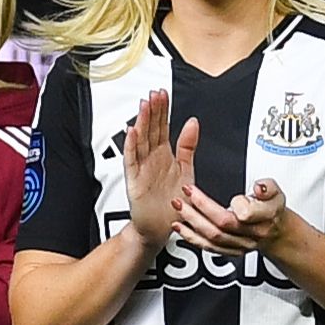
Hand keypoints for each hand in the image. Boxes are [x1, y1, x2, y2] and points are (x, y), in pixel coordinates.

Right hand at [117, 93, 196, 252]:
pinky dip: (131, 148)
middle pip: (151, 130)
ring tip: (143, 106)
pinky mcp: (134, 182)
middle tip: (154, 94)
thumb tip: (192, 122)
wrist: (160, 230)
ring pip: (140, 142)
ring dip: (141, 123)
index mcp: (164, 155)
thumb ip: (188, 146)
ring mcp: (142, 169)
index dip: (163, 110)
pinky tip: (132, 133)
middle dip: (152, 112)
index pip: (162, 127)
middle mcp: (151, 159)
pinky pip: (132, 162)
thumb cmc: (172, 203)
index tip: (163, 94)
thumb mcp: (186, 170)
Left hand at [180, 173, 294, 263]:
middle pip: (223, 224)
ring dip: (192, 221)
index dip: (234, 203)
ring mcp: (240, 245)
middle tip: (187, 191)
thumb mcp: (276, 192)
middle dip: (201, 207)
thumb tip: (258, 187)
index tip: (228, 192)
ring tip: (179, 206)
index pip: (246, 214)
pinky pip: (208, 247)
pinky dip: (191, 237)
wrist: (275, 232)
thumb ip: (267, 187)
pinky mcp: (229, 251)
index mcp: (264, 217)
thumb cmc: (271, 209)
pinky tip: (179, 227)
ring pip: (213, 237)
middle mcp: (251, 234)